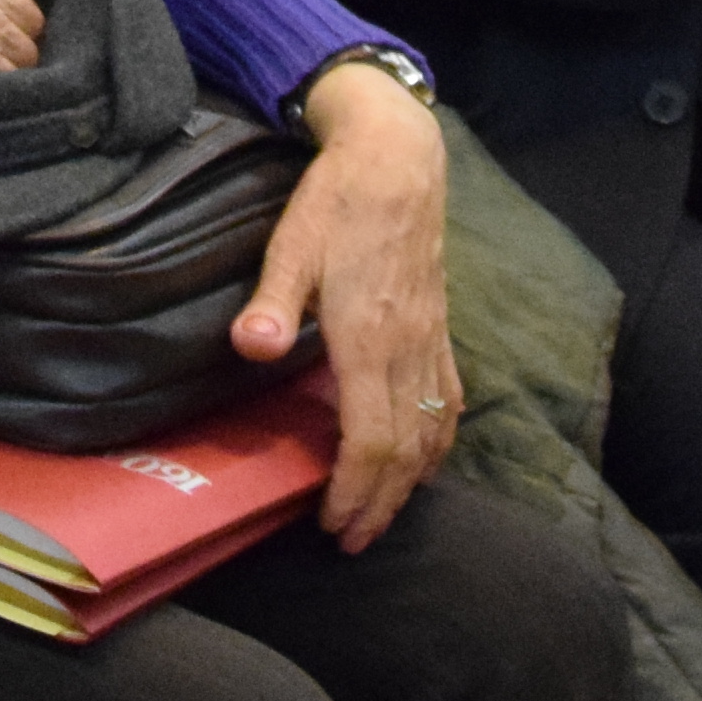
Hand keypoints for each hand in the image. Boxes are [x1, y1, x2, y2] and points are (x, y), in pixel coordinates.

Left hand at [245, 60, 456, 545]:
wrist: (397, 159)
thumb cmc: (336, 201)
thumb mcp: (291, 244)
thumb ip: (273, 303)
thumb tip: (251, 349)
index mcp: (368, 336)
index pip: (370, 438)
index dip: (352, 490)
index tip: (329, 521)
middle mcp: (407, 348)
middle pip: (404, 450)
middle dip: (380, 505)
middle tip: (352, 542)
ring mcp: (430, 340)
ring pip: (432, 432)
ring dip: (409, 484)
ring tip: (382, 516)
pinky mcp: (440, 328)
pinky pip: (450, 401)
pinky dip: (438, 444)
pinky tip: (424, 460)